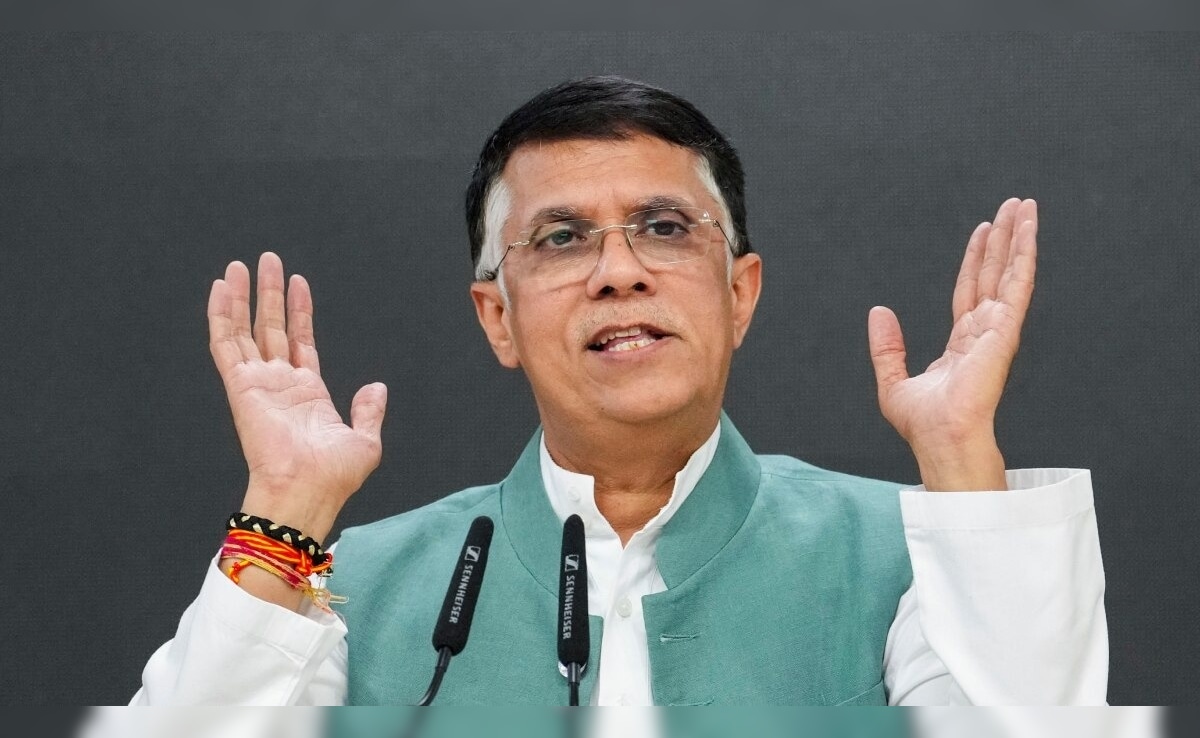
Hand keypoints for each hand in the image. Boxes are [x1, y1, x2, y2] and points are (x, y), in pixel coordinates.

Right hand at [208, 253, 386, 540]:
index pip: (300, 341)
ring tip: (242, 264)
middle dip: (269, 294)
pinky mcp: (240, 386)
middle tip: (268, 260)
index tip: (298, 282)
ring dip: (243, 297)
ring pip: (245, 330)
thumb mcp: (365, 441)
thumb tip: (376, 387)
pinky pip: (226, 344)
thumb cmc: (334, 477)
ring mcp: (259, 384)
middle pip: (271, 328)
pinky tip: (221, 288)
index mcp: (308, 395)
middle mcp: (280, 385)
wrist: (308, 491)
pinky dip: (221, 315)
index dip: (299, 312)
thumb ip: (369, 411)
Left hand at [867, 198, 1036, 490]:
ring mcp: (997, 330)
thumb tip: (878, 312)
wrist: (940, 438)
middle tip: (1013, 206)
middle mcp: (984, 333)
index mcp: (962, 344)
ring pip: (1010, 273)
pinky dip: (1024, 256)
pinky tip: (1028, 231)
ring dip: (1018, 238)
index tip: (983, 231)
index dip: (975, 260)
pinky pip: (1017, 285)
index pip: (970, 291)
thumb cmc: (923, 424)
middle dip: (1003, 240)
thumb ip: (887, 347)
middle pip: (994, 274)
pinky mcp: (1004, 330)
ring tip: (1025, 206)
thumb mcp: (893, 381)